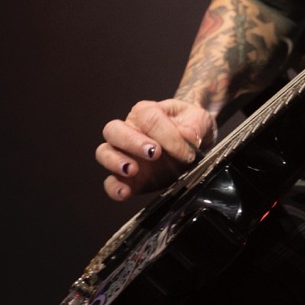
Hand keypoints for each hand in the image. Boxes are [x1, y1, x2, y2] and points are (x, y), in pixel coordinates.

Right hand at [95, 99, 216, 200]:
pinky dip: (115, 188)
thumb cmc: (192, 125)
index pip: (148, 118)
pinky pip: (111, 182)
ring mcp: (126, 154)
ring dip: (115, 162)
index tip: (188, 151)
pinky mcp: (128, 178)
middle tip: (154, 153)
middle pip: (114, 130)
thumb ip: (194, 125)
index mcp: (146, 112)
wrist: (195, 142)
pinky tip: (125, 193)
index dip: (168, 135)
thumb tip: (187, 136)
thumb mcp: (200, 119)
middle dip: (132, 142)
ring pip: (104, 153)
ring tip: (133, 169)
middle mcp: (130, 130)